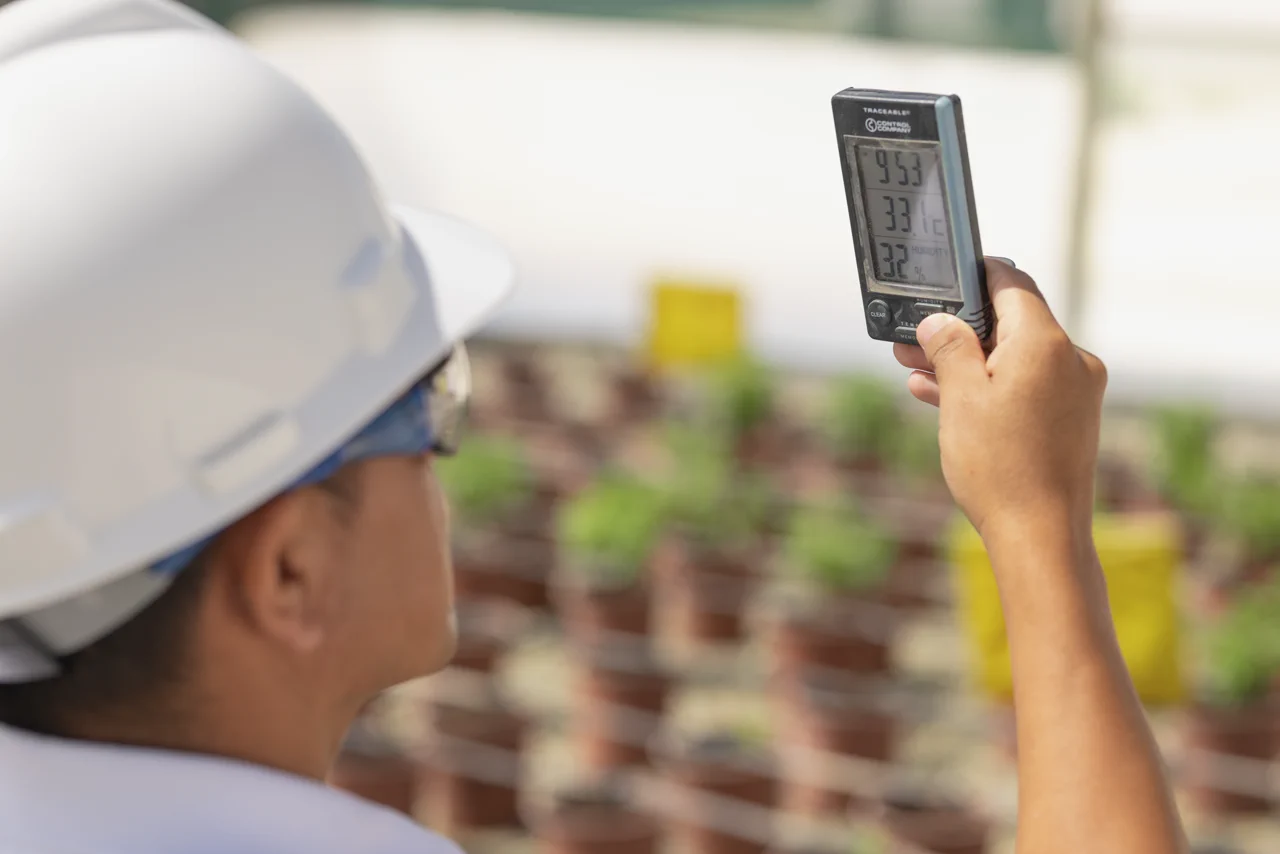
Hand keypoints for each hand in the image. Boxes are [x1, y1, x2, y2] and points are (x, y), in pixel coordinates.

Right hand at [892, 259, 1107, 541]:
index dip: (971, 275)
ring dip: (968, 360)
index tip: (940, 278)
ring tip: (917, 371)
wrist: (1040, 537)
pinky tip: (945, 398)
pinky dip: (990, 386)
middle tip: (912, 337)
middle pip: (1010, 322)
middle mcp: (1070, 359)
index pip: (1010, 282)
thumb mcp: (960, 397)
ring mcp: (1075, 391)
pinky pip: (1025, 386)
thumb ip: (948, 346)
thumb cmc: (999, 467)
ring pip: (1014, 358)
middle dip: (958, 328)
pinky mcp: (1071, 419)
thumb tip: (937, 320)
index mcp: (1045, 342)